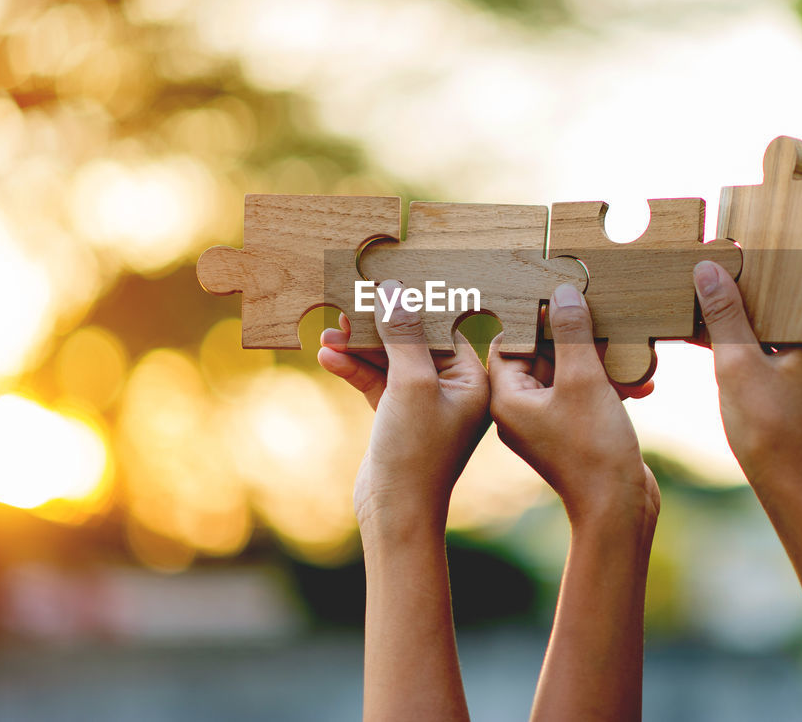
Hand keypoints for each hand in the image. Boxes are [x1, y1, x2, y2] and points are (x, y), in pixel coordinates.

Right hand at [318, 280, 489, 532]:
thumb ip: (403, 335)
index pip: (441, 329)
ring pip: (391, 361)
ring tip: (329, 335)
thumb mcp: (410, 384)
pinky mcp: (398, 418)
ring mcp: (425, 405)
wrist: (394, 513)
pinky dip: (355, 369)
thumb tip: (395, 291)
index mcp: (473, 381)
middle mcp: (454, 391)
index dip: (409, 308)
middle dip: (379, 327)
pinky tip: (328, 358)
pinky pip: (378, 382)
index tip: (379, 288)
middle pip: (413, 342)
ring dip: (360, 347)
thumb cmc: (415, 452)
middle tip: (347, 308)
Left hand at [487, 283, 659, 526]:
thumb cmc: (594, 449)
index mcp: (507, 398)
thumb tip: (563, 294)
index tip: (565, 300)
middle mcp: (519, 410)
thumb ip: (572, 332)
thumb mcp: (584, 379)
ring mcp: (546, 422)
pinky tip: (642, 381)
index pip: (509, 341)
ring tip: (633, 353)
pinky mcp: (572, 432)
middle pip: (542, 354)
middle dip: (579, 338)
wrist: (619, 509)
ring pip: (569, 372)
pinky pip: (584, 394)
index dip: (536, 318)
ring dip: (602, 360)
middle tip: (607, 322)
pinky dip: (609, 384)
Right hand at [692, 260, 801, 500]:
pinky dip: (755, 336)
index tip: (747, 241)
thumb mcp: (736, 368)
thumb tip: (709, 269)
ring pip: (787, 319)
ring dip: (751, 309)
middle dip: (757, 281)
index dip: (779, 255)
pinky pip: (783, 343)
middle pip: (797, 294)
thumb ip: (724, 316)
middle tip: (720, 263)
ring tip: (711, 295)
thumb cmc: (769, 435)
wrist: (792, 491)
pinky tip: (715, 332)